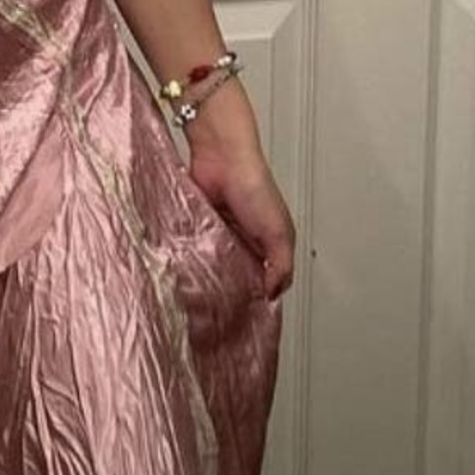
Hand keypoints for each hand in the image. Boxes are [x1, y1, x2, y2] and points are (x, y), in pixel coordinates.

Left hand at [187, 133, 295, 300]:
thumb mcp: (279, 233)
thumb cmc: (254, 185)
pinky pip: (198, 251)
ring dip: (213, 275)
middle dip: (235, 290)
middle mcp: (246, 240)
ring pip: (218, 266)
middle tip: (225, 311)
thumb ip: (281, 267)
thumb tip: (272, 294)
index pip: (268, 279)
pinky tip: (193, 272)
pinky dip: (196, 260)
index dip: (261, 297)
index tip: (252, 317)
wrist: (221, 157)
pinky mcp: (201, 227)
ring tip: (207, 293)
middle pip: (241, 275)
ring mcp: (222, 234)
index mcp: (271, 243)